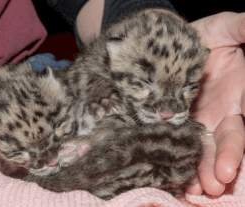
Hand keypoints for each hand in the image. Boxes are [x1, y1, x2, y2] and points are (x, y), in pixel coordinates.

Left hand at [188, 12, 244, 195]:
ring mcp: (193, 120)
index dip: (234, 149)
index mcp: (234, 99)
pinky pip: (174, 141)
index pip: (237, 129)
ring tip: (195, 189)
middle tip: (211, 186)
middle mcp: (215, 115)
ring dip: (198, 169)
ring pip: (198, 149)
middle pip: (220, 145)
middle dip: (218, 165)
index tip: (228, 168)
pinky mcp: (172, 120)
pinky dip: (175, 158)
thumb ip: (243, 28)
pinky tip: (172, 175)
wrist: (170, 40)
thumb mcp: (225, 28)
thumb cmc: (201, 34)